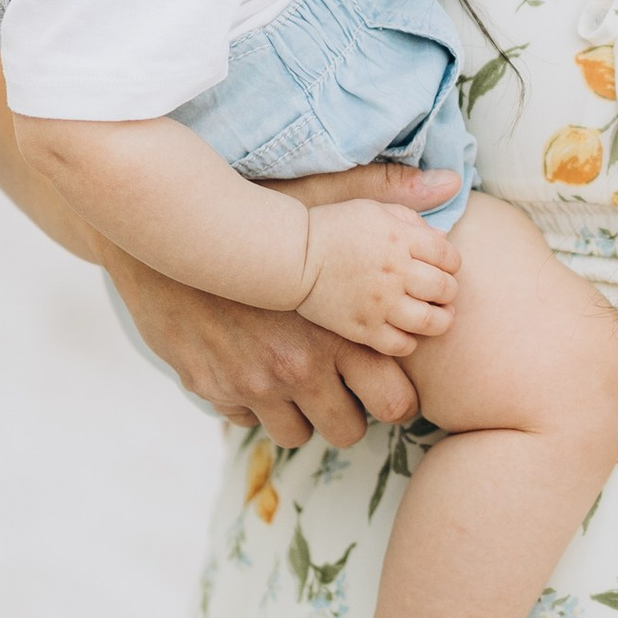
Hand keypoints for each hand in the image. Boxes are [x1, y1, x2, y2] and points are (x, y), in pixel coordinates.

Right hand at [103, 164, 454, 447]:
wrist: (166, 229)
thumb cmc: (255, 211)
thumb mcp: (325, 199)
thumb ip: (389, 197)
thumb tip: (451, 182)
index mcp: (339, 332)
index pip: (395, 401)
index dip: (396, 395)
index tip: (387, 379)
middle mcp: (299, 367)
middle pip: (350, 431)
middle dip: (351, 413)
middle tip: (344, 388)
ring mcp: (253, 385)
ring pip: (297, 435)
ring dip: (302, 413)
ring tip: (298, 378)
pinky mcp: (212, 389)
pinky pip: (248, 420)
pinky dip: (255, 403)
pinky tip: (256, 368)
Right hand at [297, 196, 464, 354]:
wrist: (293, 257)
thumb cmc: (333, 228)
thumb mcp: (374, 207)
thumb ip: (411, 216)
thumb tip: (443, 230)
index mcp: (401, 239)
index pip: (449, 256)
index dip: (452, 263)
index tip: (443, 266)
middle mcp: (395, 272)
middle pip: (445, 289)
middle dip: (448, 291)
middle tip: (439, 293)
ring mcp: (380, 303)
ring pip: (431, 322)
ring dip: (439, 320)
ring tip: (433, 316)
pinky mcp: (363, 328)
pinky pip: (401, 344)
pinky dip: (410, 340)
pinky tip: (404, 331)